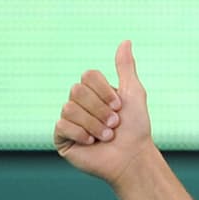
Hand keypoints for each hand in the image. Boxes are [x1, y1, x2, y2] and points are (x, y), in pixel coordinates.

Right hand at [54, 41, 152, 184]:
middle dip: (101, 110)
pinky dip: (82, 134)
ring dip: (94, 124)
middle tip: (114, 124)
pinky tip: (92, 143)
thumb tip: (126, 41)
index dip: (105, 91)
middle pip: (77, 90)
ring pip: (69, 108)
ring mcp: (68, 120)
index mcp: (92, 91)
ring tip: (107, 136)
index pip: (87, 75)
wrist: (133, 158)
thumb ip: (126, 68)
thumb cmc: (136, 129)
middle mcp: (78, 103)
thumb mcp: (134, 94)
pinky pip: (62, 125)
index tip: (120, 106)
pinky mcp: (62, 137)